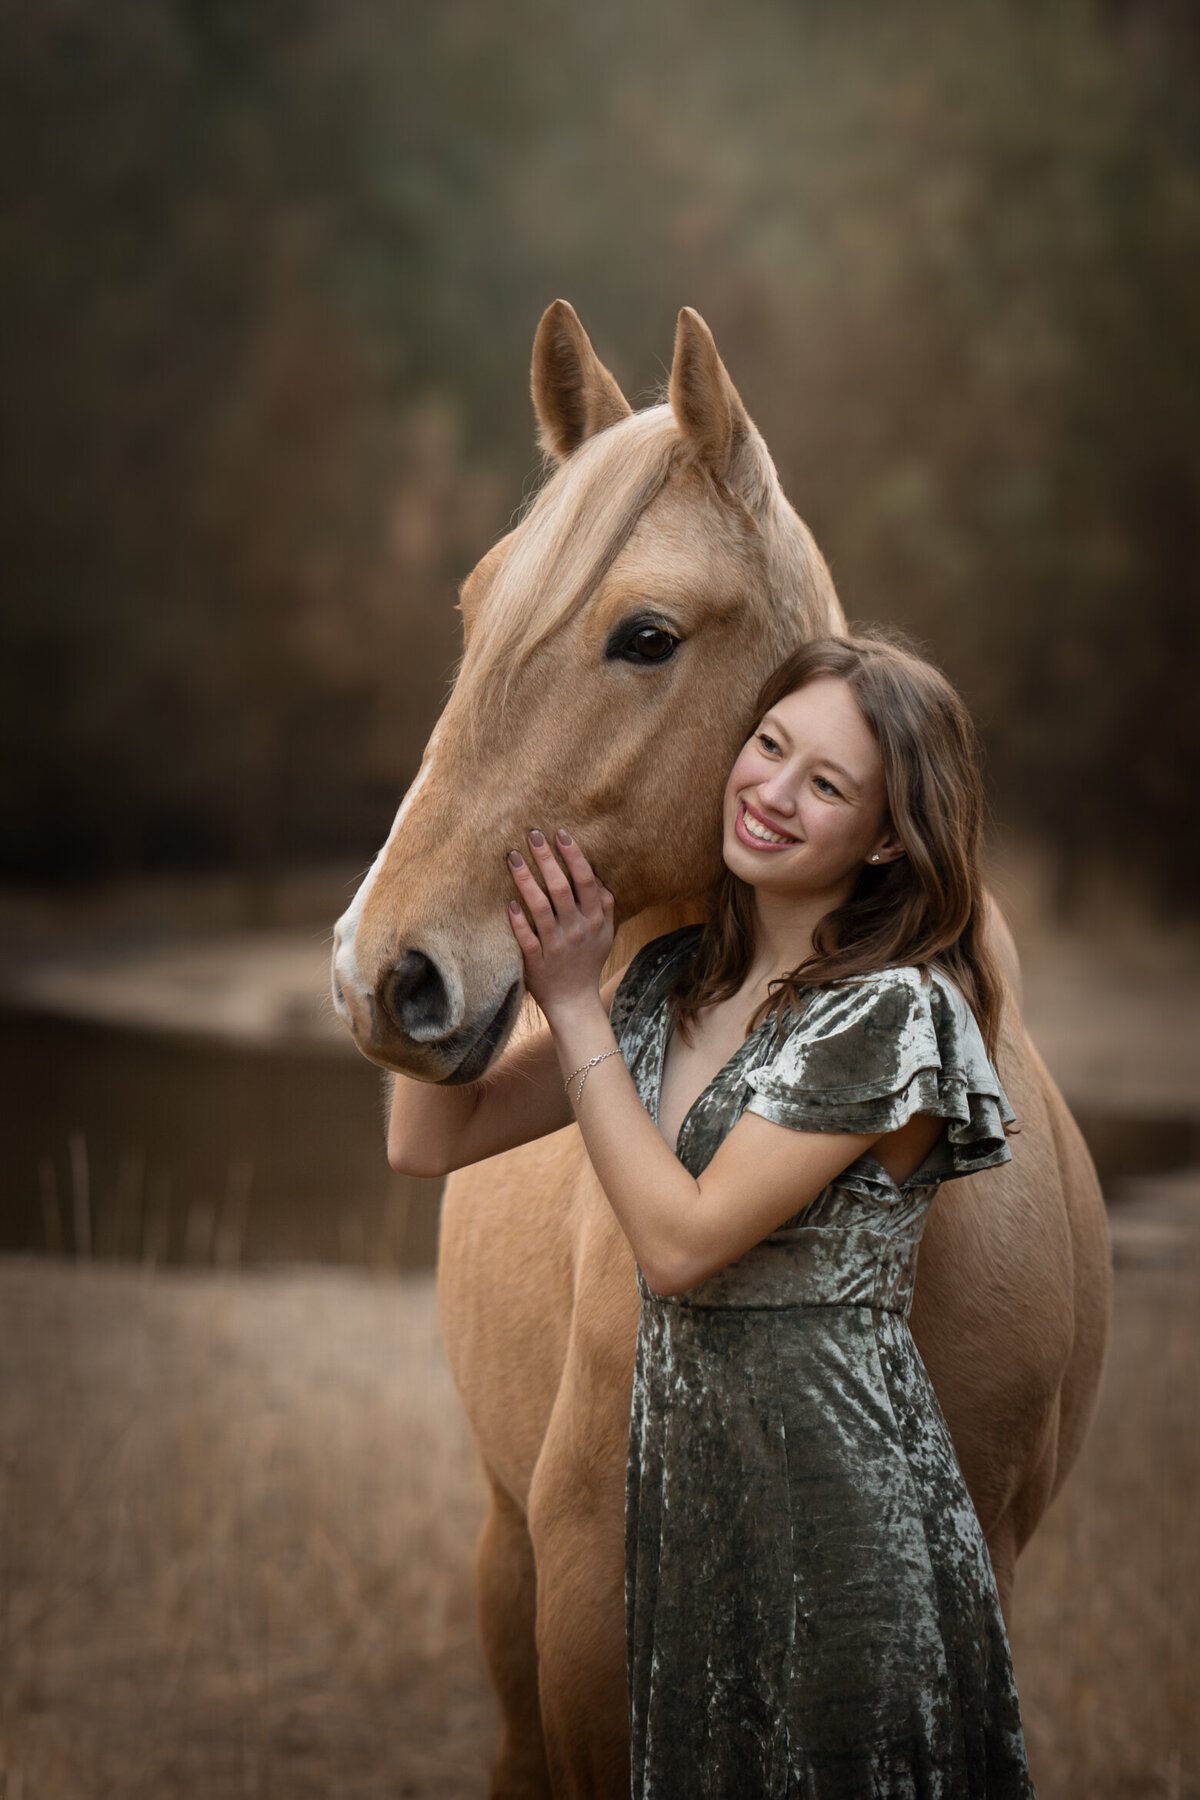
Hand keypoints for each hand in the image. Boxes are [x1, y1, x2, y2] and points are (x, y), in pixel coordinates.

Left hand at [507, 829, 614, 1021]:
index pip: (586, 881)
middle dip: (547, 859)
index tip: (560, 834)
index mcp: (595, 920)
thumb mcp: (605, 932)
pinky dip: (518, 922)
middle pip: (562, 889)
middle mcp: (577, 930)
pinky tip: (508, 904)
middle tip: (532, 834)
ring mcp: (557, 946)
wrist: (575, 1002)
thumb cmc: (588, 961)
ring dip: (526, 881)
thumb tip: (596, 871)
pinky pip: (527, 938)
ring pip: (541, 909)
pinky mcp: (537, 962)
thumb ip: (605, 903)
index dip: (574, 856)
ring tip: (512, 857)